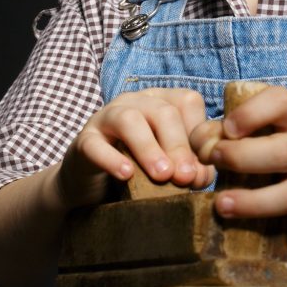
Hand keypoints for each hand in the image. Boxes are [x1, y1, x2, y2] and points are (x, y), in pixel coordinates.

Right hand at [58, 88, 213, 208]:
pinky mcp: (84, 140)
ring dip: (149, 148)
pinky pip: (95, 144)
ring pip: (129, 119)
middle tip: (184, 177)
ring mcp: (106, 117)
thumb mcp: (167, 166)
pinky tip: (126, 175)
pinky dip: (112, 159)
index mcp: (161, 101)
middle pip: (163, 112)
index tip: (202, 169)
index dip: (198, 134)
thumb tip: (200, 177)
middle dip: (178, 145)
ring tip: (162, 176)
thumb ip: (186, 167)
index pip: (188, 102)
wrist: (94, 185)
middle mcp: (135, 102)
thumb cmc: (140, 170)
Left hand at [190, 86, 286, 276]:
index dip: (253, 113)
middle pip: (284, 151)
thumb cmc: (261, 145)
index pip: (281, 101)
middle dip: (245, 157)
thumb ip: (218, 133)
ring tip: (222, 206)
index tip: (227, 127)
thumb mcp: (246, 132)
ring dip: (257, 202)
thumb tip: (198, 144)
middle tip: (215, 161)